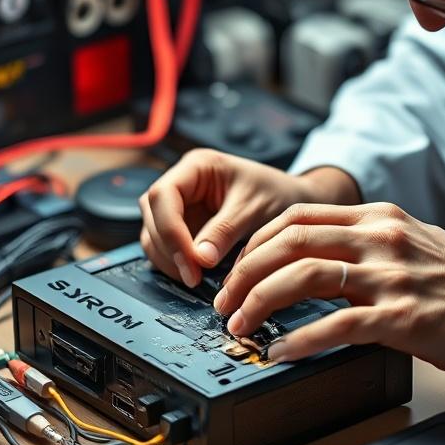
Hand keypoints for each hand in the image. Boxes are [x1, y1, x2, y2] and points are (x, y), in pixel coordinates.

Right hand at [139, 149, 360, 287]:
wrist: (292, 201)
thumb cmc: (277, 193)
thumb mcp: (254, 209)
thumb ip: (225, 231)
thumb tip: (199, 259)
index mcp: (197, 165)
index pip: (163, 195)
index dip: (170, 230)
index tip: (190, 261)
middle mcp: (182, 182)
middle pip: (153, 215)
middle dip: (169, 248)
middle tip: (193, 277)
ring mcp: (180, 205)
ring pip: (153, 233)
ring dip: (168, 259)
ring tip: (195, 278)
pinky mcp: (184, 226)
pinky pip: (166, 246)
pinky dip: (175, 262)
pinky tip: (195, 274)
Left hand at [214, 202, 444, 380]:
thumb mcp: (415, 243)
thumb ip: (369, 244)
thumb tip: (320, 259)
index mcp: (380, 217)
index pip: (298, 215)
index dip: (256, 242)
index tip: (238, 266)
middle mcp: (381, 238)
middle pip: (289, 241)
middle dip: (244, 272)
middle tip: (224, 300)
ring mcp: (391, 277)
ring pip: (303, 276)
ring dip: (259, 302)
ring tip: (239, 326)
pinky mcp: (403, 318)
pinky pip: (337, 325)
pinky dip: (300, 340)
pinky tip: (281, 352)